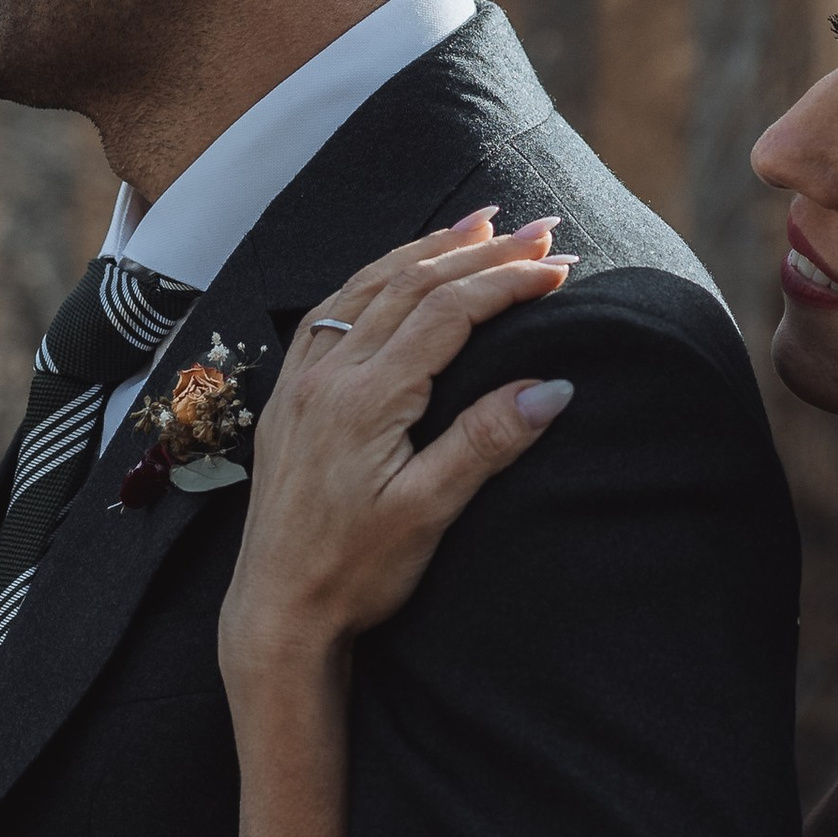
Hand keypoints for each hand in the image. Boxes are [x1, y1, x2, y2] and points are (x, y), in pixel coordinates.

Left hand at [219, 214, 572, 687]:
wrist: (277, 610)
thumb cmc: (353, 572)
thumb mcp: (428, 512)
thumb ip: (486, 443)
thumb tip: (551, 388)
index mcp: (365, 398)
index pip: (448, 312)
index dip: (508, 282)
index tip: (560, 269)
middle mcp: (327, 375)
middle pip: (413, 284)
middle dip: (482, 251)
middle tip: (541, 230)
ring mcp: (301, 382)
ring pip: (368, 286)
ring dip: (428, 250)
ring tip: (480, 226)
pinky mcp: (289, 398)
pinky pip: (332, 311)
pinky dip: (377, 277)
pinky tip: (398, 270)